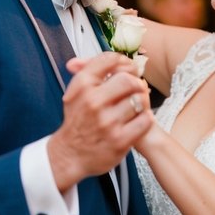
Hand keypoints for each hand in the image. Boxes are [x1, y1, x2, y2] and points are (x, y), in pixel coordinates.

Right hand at [47, 53, 151, 190]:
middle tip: (135, 89)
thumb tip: (76, 60)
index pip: (110, 60)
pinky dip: (145, 118)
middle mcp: (93, 102)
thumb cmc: (77, 122)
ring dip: (141, 102)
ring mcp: (107, 122)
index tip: (128, 69)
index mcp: (82, 86)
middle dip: (136, 82)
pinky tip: (138, 120)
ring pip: (140, 100)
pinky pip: (145, 120)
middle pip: (129, 79)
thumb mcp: (73, 95)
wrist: (69, 155)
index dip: (124, 61)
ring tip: (135, 107)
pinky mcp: (120, 140)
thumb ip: (81, 75)